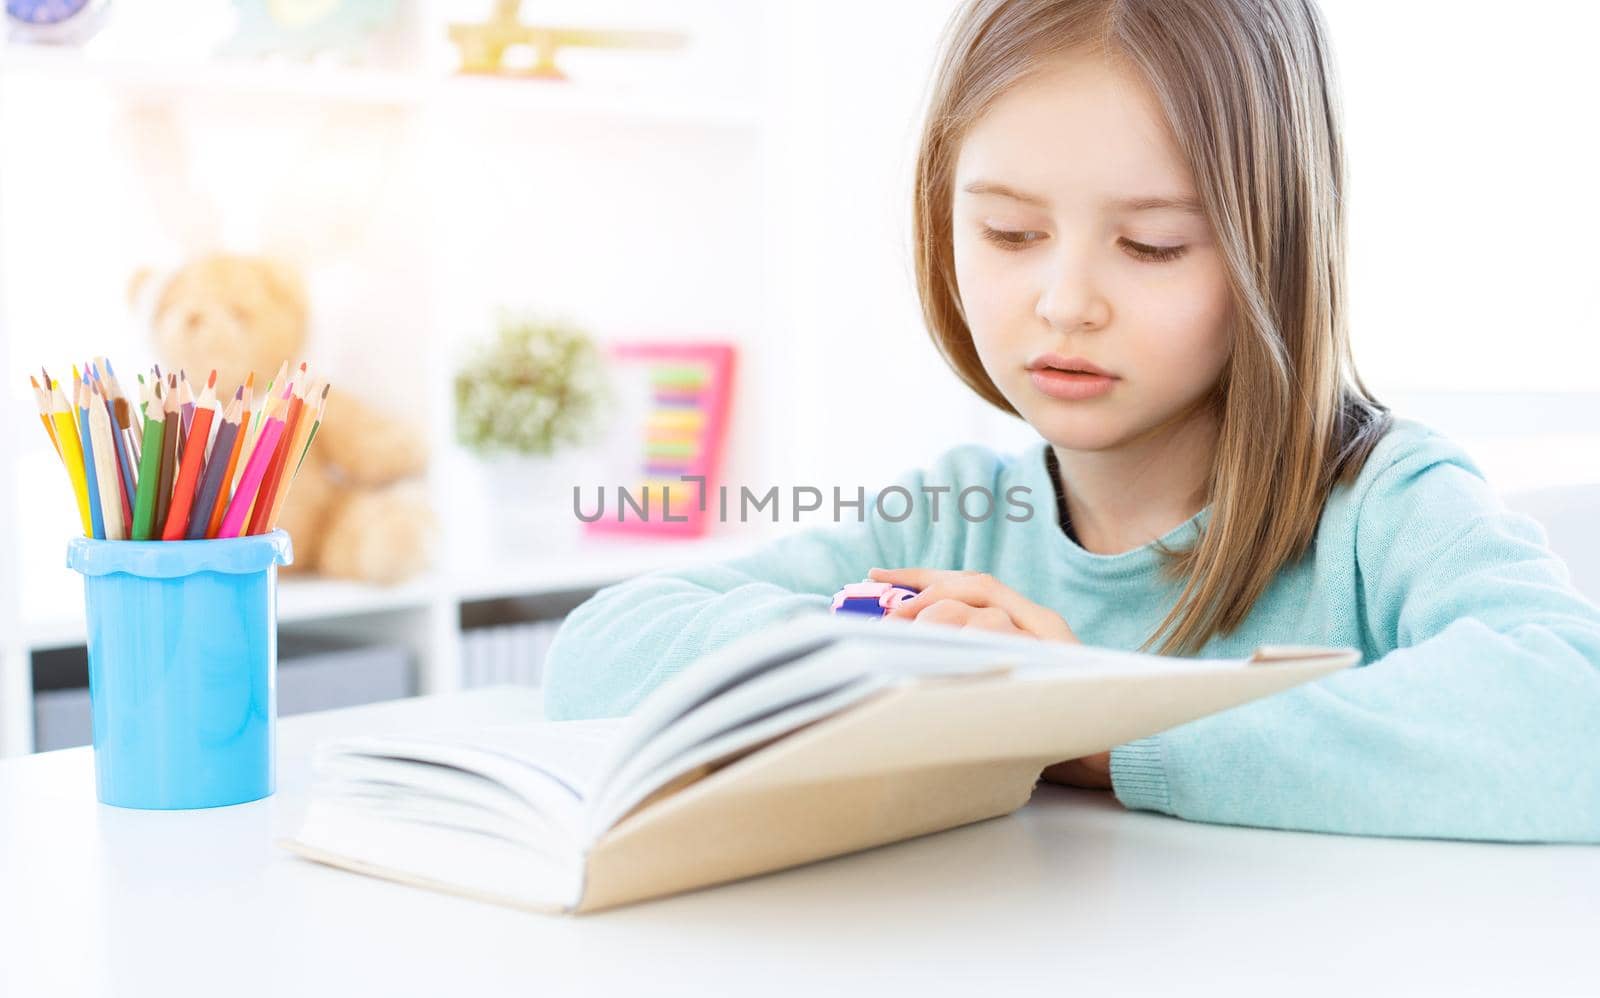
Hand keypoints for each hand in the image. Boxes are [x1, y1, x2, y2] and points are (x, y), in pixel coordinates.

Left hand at [869, 568, 1109, 791]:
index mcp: (1027, 620)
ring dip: (940, 623)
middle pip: (974, 589)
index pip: (969, 582)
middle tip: (889, 620)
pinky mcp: (1052, 666)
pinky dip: (969, 644)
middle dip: (924, 599)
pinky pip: (1004, 643)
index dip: (922, 576)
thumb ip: (970, 655)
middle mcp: (1039, 623)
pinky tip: (944, 661)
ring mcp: (1049, 644)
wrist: (1104, 761)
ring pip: (985, 616)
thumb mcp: (1001, 680)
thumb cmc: (1044, 726)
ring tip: (909, 644)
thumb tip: (908, 645)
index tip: (878, 573)